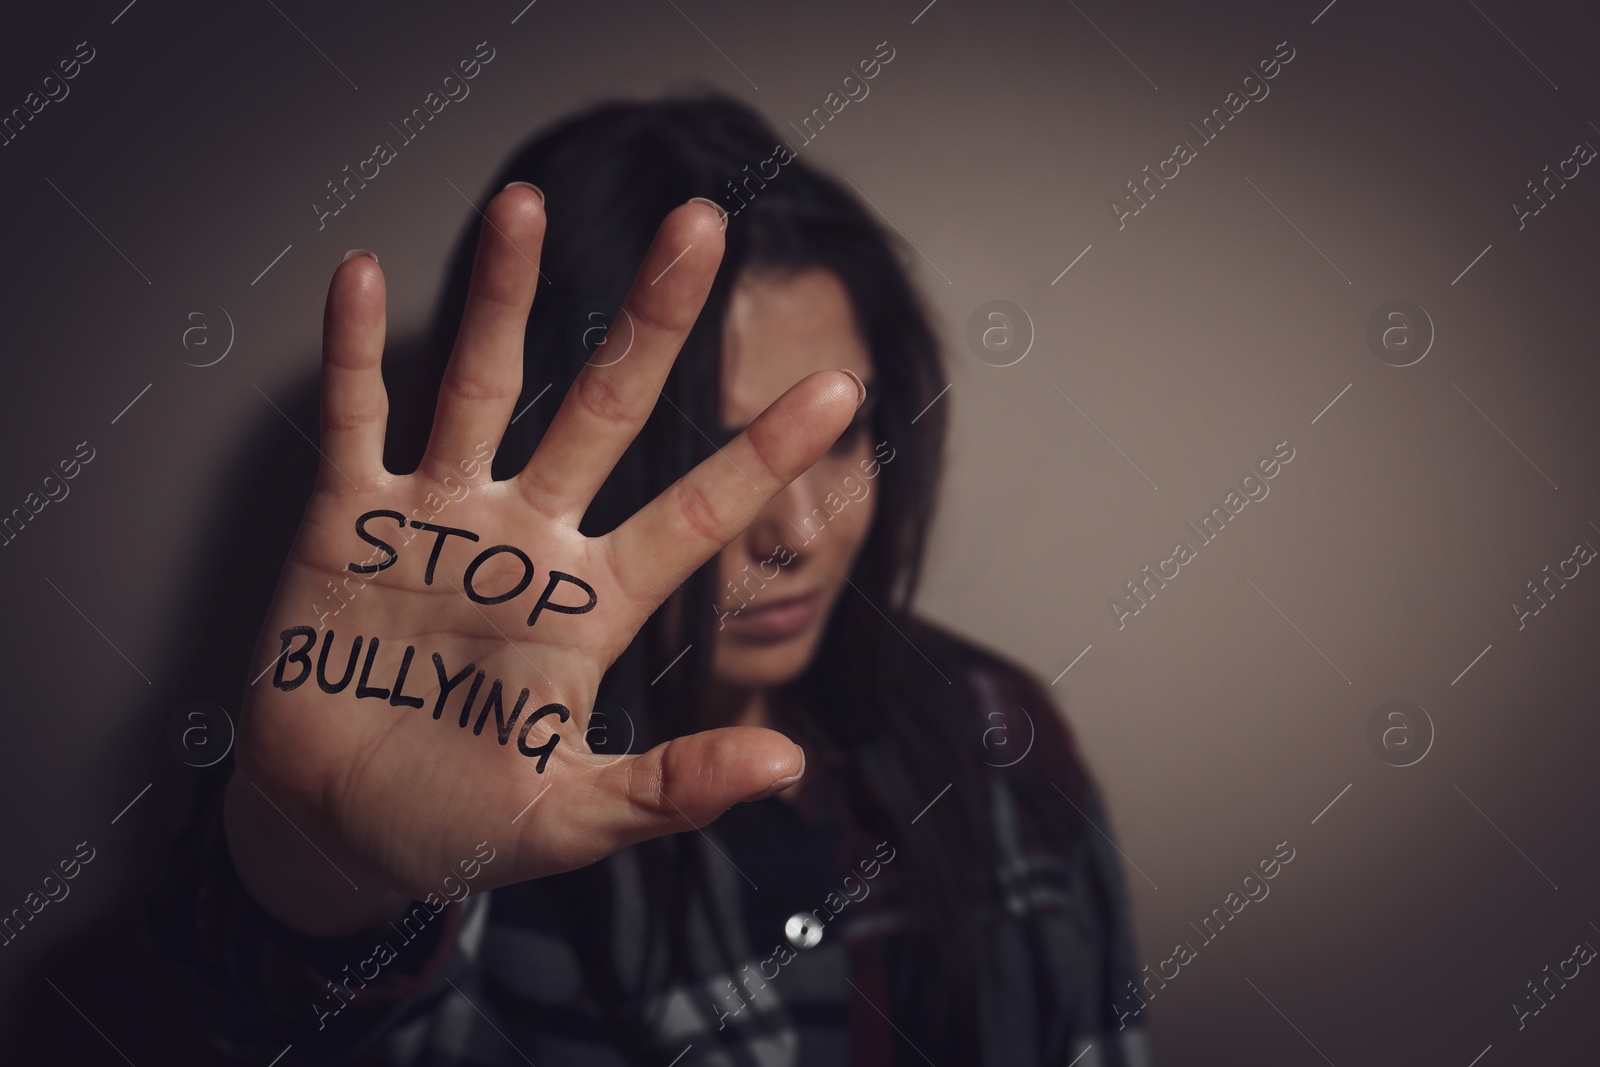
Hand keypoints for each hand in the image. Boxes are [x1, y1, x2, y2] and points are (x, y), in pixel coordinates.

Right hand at [224, 186, 862, 935]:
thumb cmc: (459, 824)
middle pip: (605, 408)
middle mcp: (529, 539)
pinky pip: (356, 422)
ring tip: (525, 202)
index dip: (764, 452)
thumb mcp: (572, 819)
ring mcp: (441, 520)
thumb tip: (790, 764)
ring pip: (482, 388)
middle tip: (700, 225)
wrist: (337, 826)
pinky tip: (367, 276)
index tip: (841, 386)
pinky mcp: (350, 523)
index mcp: (593, 603)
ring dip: (503, 298)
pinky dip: (356, 353)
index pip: (696, 513)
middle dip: (652, 321)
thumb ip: (671, 790)